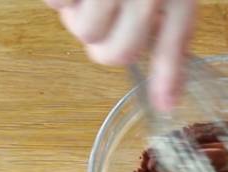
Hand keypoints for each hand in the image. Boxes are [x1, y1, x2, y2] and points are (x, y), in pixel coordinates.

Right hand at [44, 0, 196, 110]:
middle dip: (102, 42)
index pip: (173, 43)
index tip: (164, 105)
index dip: (168, 77)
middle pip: (113, 52)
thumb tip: (167, 100)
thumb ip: (170, 36)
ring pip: (82, 29)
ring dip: (77, 13)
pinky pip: (55, 1)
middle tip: (102, 17)